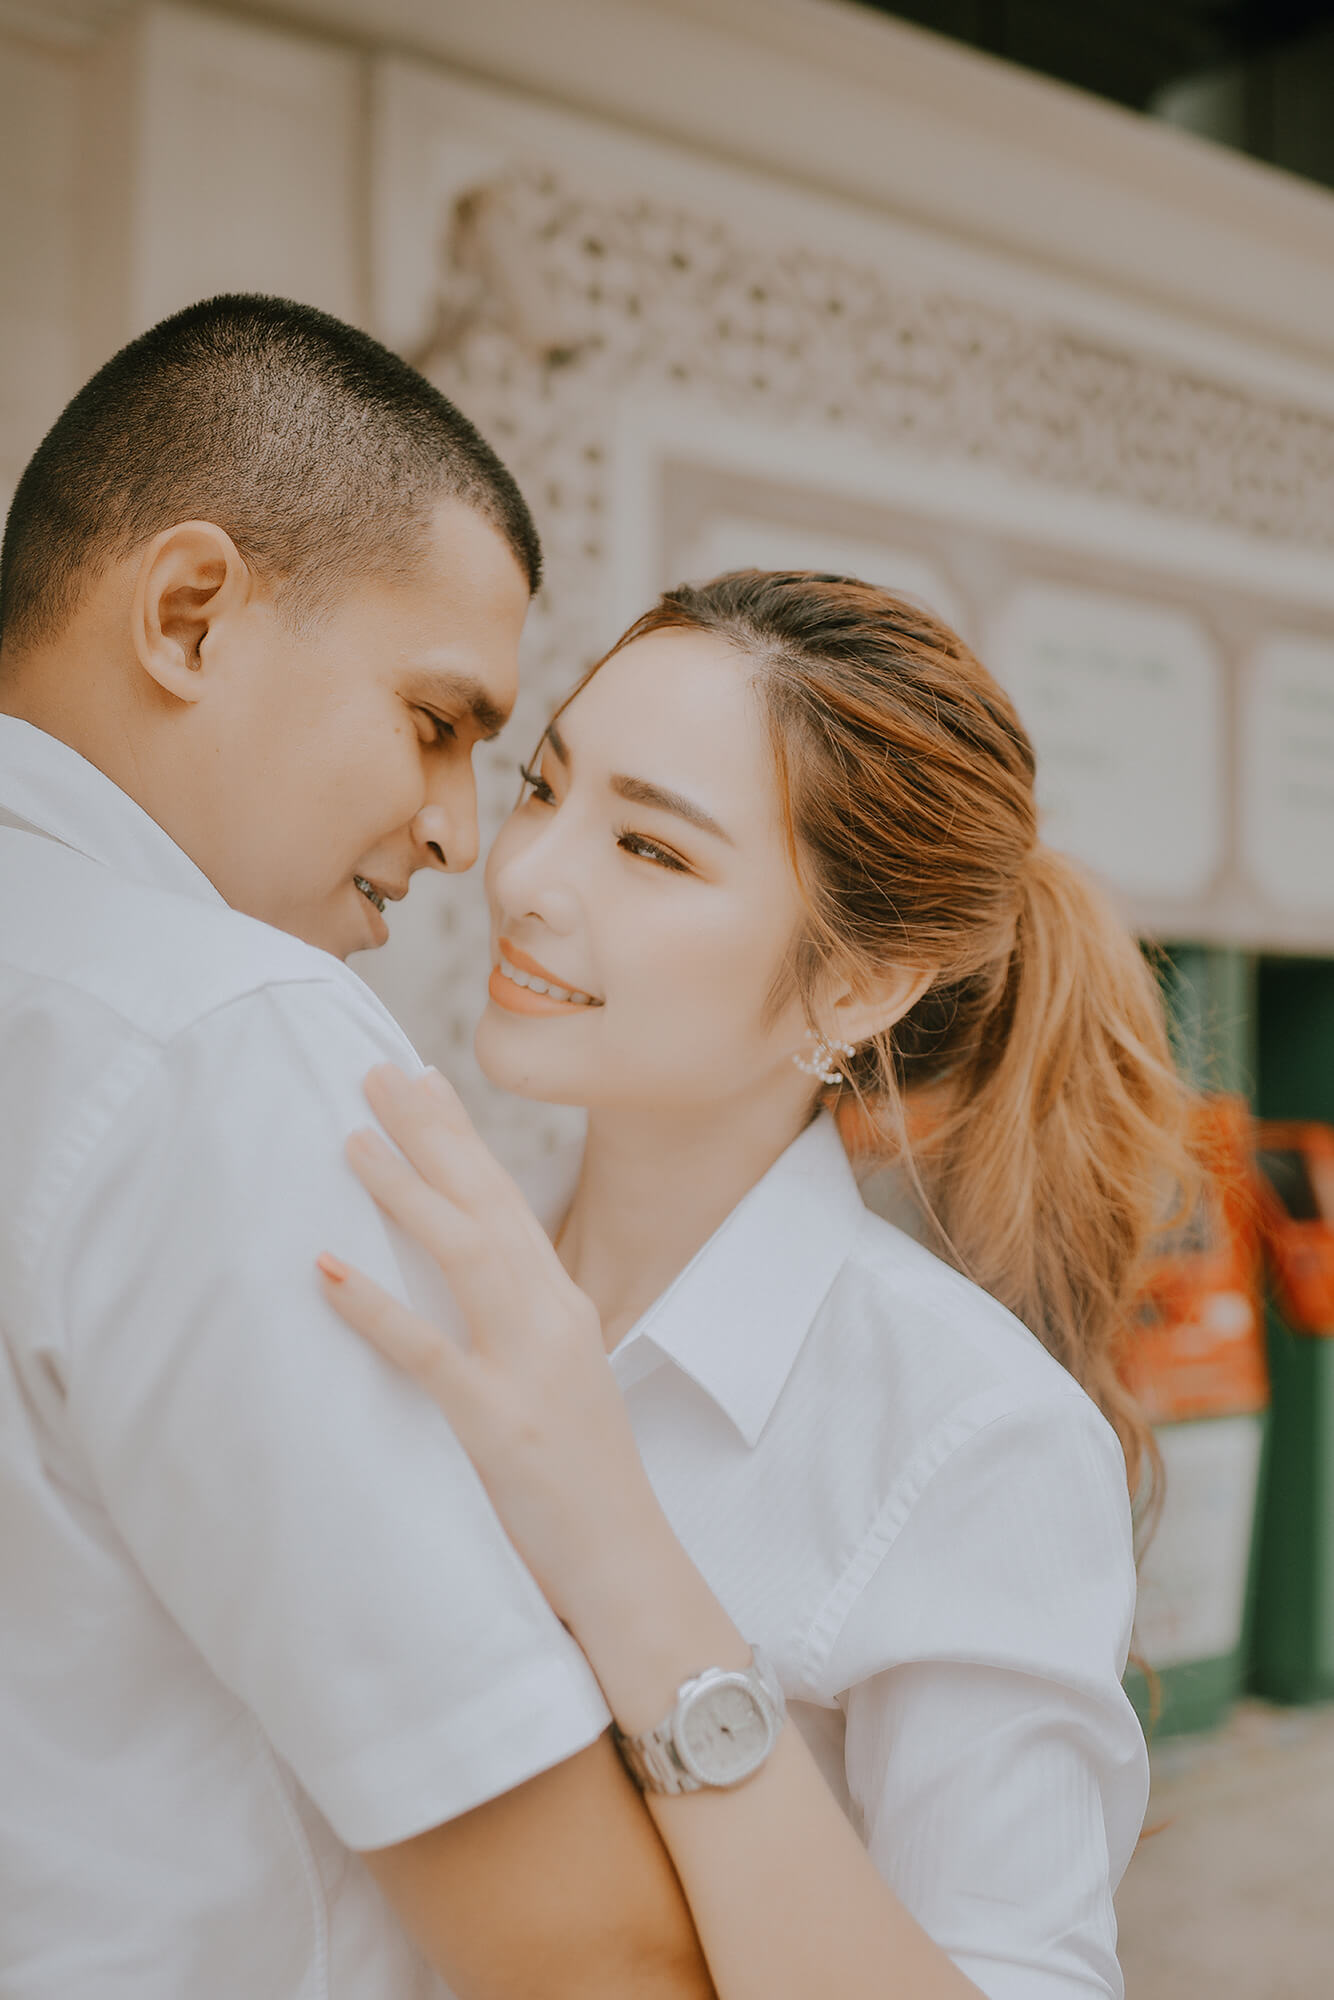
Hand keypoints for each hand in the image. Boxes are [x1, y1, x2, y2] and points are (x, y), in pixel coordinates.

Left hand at [317, 1065, 668, 1628]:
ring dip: (405, 1190)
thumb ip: (521, 1323)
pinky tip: (328, 1268)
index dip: (461, 1138)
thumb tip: (470, 1279)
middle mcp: (551, 1318)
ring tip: (353, 1140)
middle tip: (378, 1073)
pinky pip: (426, 1352)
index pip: (506, 1200)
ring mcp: (527, 1366)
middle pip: (485, 1203)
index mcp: (563, 1305)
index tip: (423, 1081)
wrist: (627, 1560)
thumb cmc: (586, 1478)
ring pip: (462, 1252)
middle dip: (431, 1133)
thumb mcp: (561, 1378)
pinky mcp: (497, 1422)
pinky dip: (374, 1306)